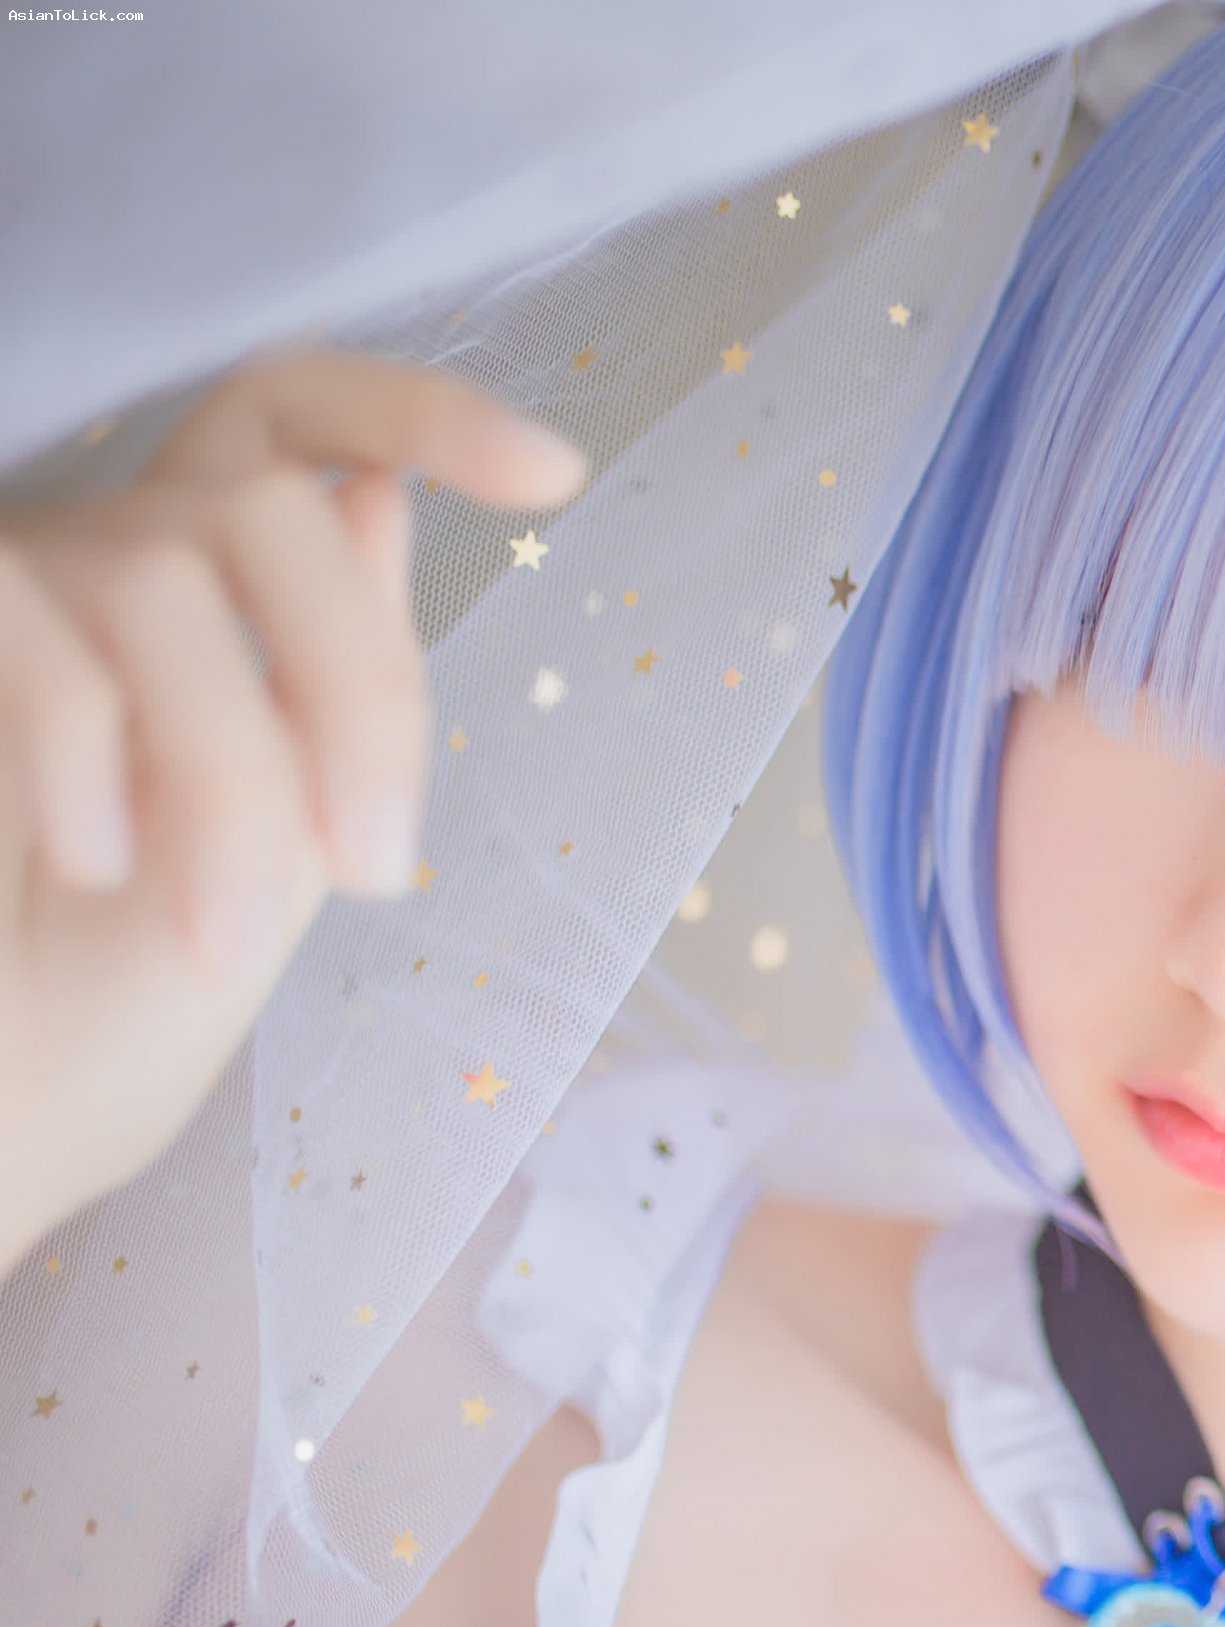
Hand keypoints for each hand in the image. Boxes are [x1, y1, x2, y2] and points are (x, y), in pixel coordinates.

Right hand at [0, 349, 585, 1260]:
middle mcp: (86, 558)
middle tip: (374, 869)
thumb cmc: (112, 999)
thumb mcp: (281, 839)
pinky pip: (25, 628)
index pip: (288, 433)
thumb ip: (326, 681)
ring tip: (226, 939)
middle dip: (358, 687)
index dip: (416, 413)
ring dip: (230, 771)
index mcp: (189, 594)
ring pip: (160, 577)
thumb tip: (379, 497)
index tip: (554, 472)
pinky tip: (99, 863)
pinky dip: (78, 751)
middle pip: (264, 510)